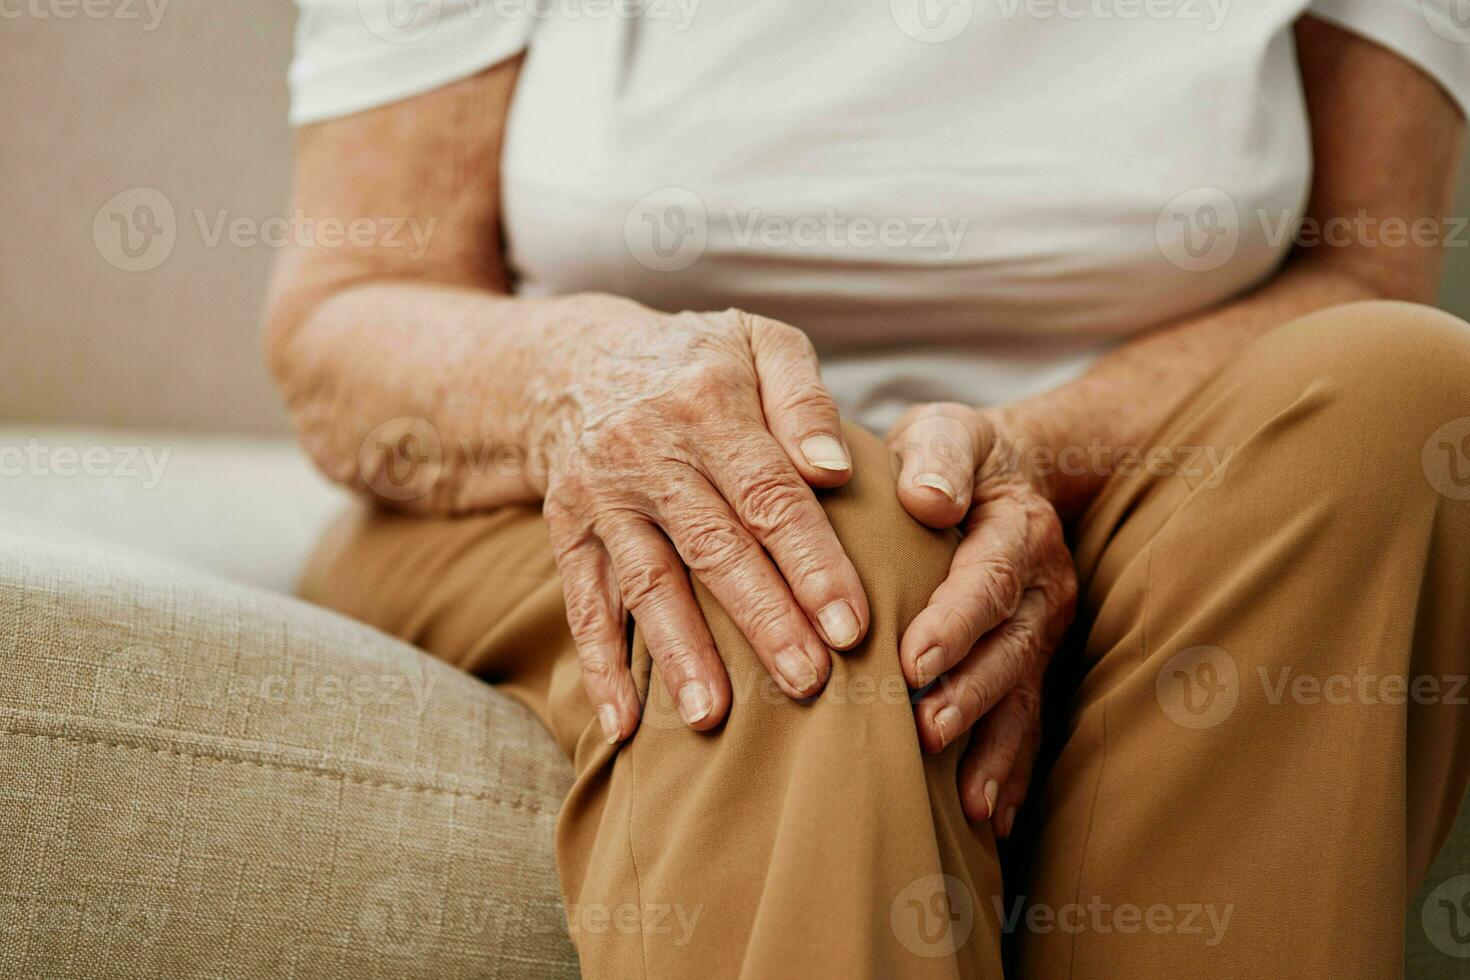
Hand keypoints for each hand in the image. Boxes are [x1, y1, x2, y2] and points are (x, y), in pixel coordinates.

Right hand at [533, 296, 869, 743]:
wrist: (575, 361)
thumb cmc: (698, 361)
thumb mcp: (759, 343)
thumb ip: (804, 400)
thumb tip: (832, 472)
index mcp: (708, 404)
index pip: (769, 494)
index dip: (811, 562)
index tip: (853, 625)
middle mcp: (648, 451)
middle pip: (713, 547)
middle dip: (762, 620)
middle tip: (808, 682)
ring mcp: (601, 497)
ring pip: (646, 583)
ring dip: (678, 654)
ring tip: (712, 720)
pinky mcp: (567, 532)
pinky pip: (582, 604)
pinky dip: (598, 667)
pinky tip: (623, 725)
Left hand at [886, 402, 1077, 837]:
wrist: (1004, 474)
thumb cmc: (950, 456)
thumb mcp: (944, 432)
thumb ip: (937, 456)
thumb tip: (929, 499)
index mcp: (1018, 528)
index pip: (986, 579)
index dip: (952, 622)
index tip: (912, 660)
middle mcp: (1043, 586)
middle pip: (1010, 649)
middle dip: (969, 696)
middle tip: (925, 735)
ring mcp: (1045, 632)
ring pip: (1024, 696)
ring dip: (995, 749)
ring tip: (967, 801)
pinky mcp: (1034, 665)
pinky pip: (1030, 722)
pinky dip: (1015, 773)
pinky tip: (993, 821)